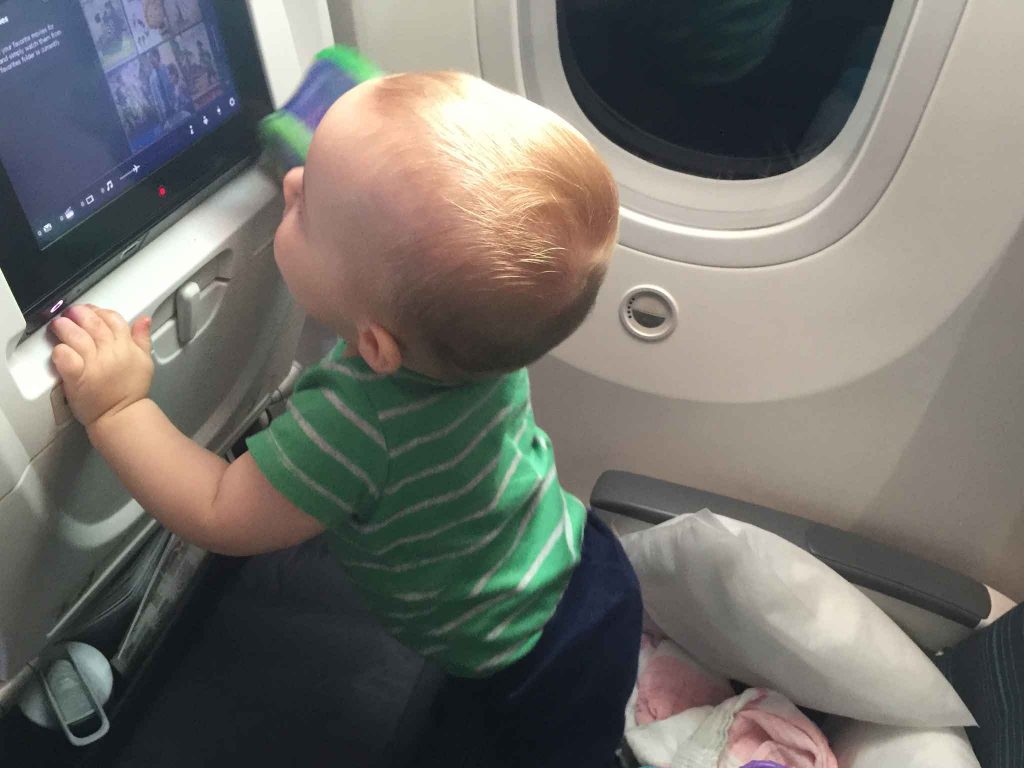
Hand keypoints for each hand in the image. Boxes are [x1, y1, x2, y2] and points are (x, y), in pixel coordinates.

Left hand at [51, 305, 153, 427]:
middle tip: (71, 313)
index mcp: (126, 346)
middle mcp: (110, 352)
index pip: (113, 318)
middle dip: (80, 313)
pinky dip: (59, 351)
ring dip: (64, 327)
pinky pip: (65, 357)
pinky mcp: (77, 377)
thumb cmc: (131, 390)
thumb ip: (142, 337)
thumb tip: (144, 319)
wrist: (121, 415)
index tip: (91, 311)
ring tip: (59, 325)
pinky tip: (59, 351)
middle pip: (93, 323)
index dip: (99, 311)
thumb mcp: (144, 360)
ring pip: (76, 336)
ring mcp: (93, 364)